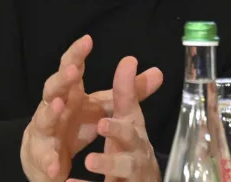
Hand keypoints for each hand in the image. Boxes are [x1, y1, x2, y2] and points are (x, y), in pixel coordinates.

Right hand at [21, 36, 163, 181]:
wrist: (48, 156)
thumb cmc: (75, 123)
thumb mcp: (103, 107)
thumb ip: (129, 92)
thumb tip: (159, 72)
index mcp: (71, 93)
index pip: (73, 68)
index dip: (78, 54)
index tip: (88, 39)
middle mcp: (54, 107)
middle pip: (54, 88)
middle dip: (62, 79)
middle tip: (73, 70)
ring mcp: (44, 131)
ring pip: (44, 119)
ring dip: (50, 113)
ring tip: (59, 107)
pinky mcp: (40, 156)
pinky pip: (43, 158)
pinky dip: (48, 161)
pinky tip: (55, 166)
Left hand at [75, 56, 160, 181]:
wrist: (141, 181)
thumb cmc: (131, 146)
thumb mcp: (128, 119)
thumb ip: (127, 91)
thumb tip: (130, 59)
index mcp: (133, 127)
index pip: (131, 107)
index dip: (125, 94)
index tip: (114, 86)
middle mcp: (135, 148)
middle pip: (131, 138)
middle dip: (118, 130)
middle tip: (102, 123)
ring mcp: (131, 171)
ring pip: (123, 167)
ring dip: (108, 163)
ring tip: (89, 160)